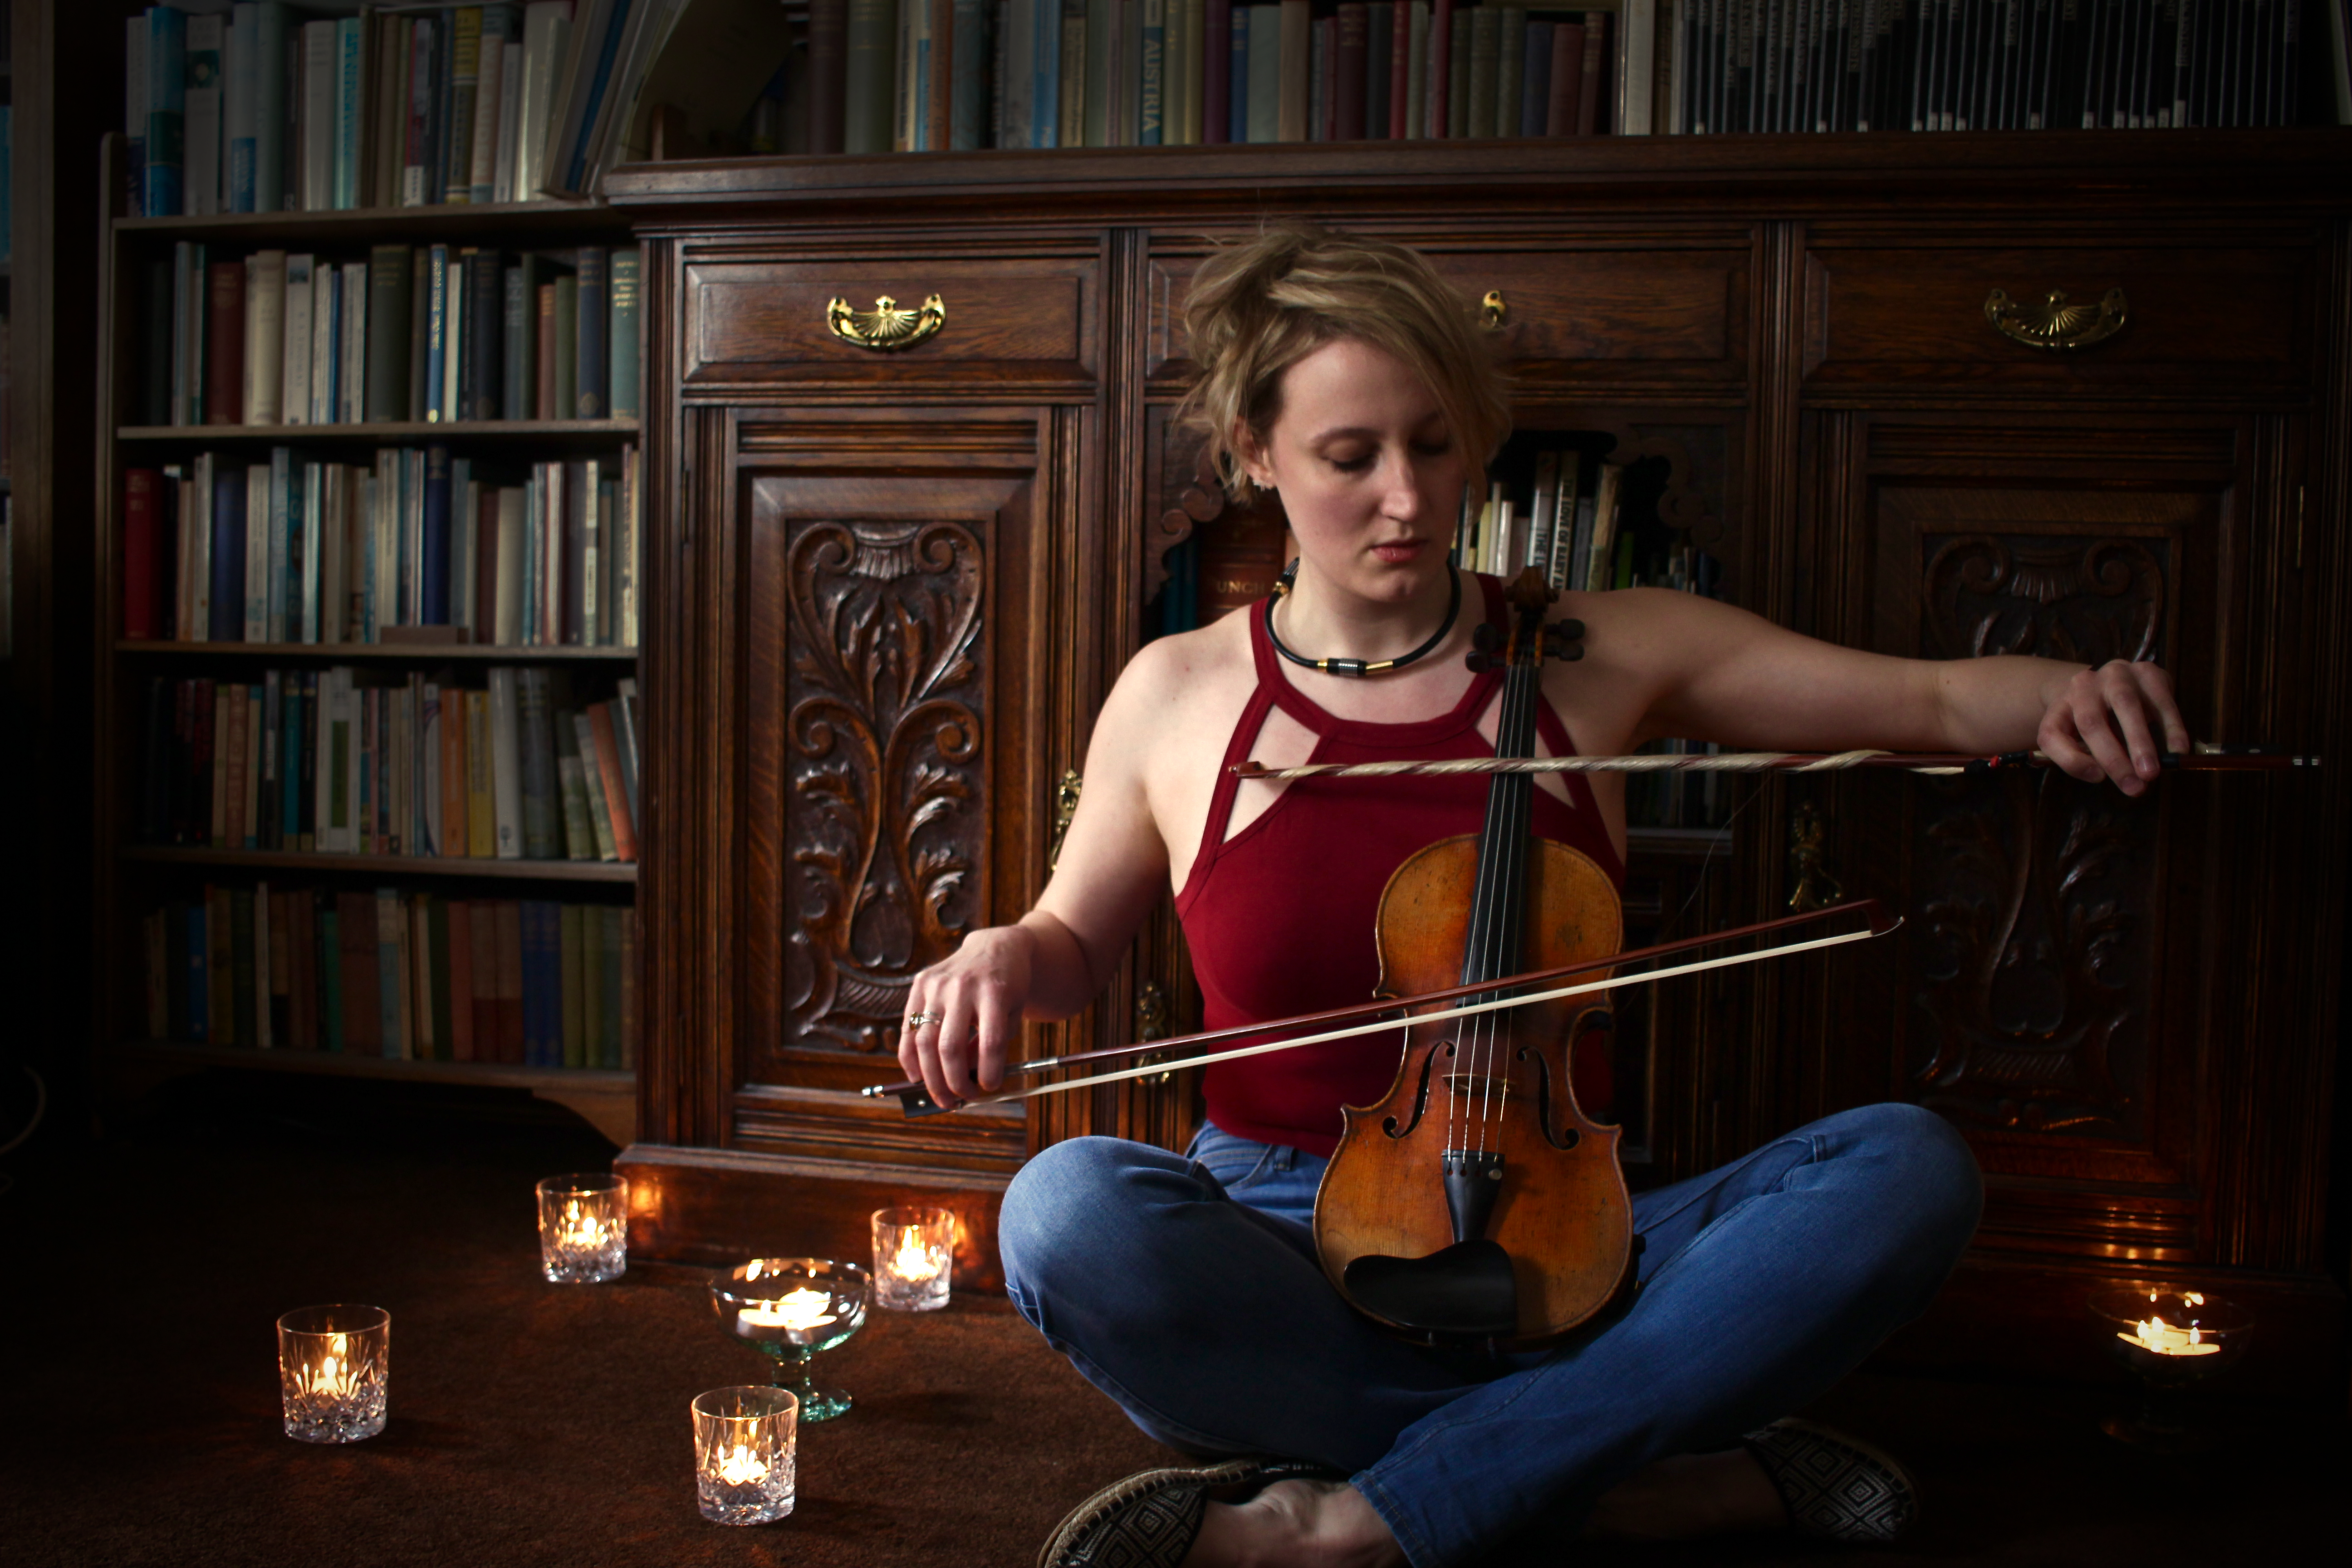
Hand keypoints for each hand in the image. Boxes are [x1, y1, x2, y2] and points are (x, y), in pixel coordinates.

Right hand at [898, 925, 1033, 1108]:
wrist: (995, 948)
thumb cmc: (1008, 989)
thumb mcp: (1012, 1014)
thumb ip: (991, 1045)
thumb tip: (962, 1078)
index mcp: (996, 992)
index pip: (990, 1041)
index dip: (988, 1072)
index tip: (989, 1088)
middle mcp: (963, 986)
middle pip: (950, 1046)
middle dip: (953, 1082)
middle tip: (958, 1101)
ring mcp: (938, 984)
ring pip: (924, 1042)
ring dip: (930, 1077)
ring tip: (940, 1097)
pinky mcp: (920, 983)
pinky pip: (908, 1029)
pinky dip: (909, 1058)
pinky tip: (917, 1076)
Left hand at [2037, 660, 2192, 797]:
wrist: (2115, 681)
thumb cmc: (2096, 719)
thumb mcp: (2080, 738)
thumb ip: (2081, 757)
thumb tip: (2101, 775)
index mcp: (2060, 705)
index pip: (2051, 734)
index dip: (2071, 760)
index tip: (2098, 779)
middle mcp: (2083, 685)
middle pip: (2090, 722)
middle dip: (2113, 759)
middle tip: (2134, 787)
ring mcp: (2115, 674)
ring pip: (2125, 705)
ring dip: (2140, 743)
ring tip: (2151, 773)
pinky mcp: (2147, 671)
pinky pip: (2160, 700)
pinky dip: (2171, 727)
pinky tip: (2178, 750)